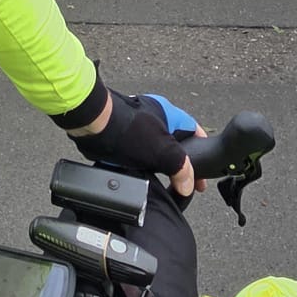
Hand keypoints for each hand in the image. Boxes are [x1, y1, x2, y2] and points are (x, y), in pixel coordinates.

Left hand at [71, 89, 206, 197]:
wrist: (92, 126)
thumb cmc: (126, 129)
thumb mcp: (163, 151)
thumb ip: (181, 168)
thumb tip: (189, 184)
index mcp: (168, 112)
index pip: (193, 131)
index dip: (202, 151)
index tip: (204, 172)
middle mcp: (154, 116)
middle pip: (175, 142)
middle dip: (181, 162)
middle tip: (186, 181)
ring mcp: (137, 126)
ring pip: (156, 150)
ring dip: (161, 165)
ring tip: (166, 183)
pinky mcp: (123, 136)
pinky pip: (140, 154)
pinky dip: (145, 165)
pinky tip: (145, 177)